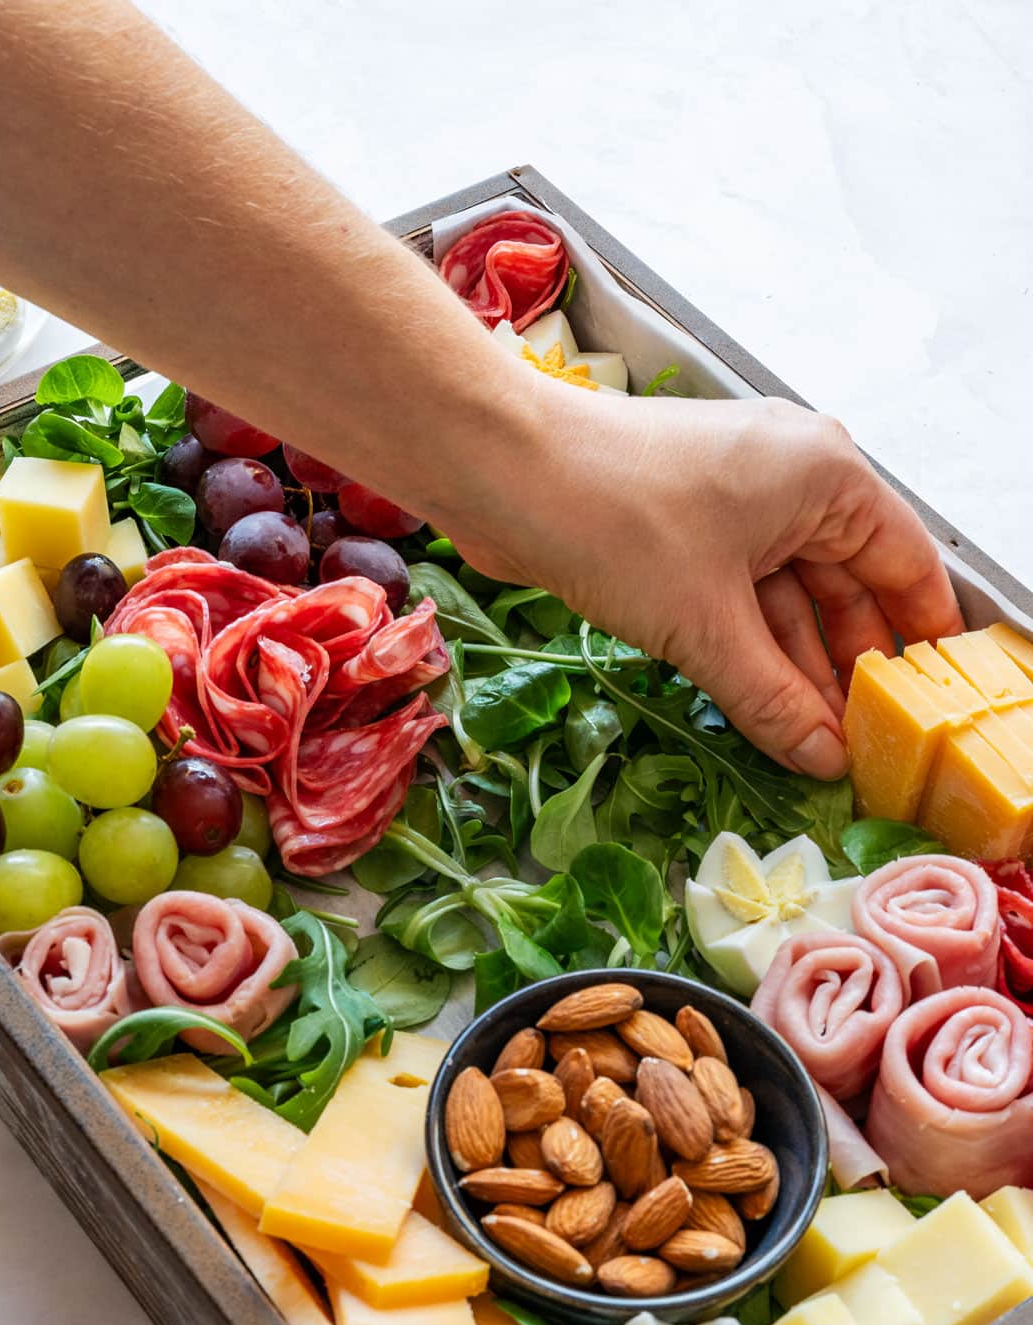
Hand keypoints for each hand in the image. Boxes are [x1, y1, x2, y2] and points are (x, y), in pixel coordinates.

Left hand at [450, 387, 962, 779]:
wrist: (500, 470)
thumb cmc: (611, 516)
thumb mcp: (705, 627)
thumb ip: (772, 699)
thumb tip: (823, 756)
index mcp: (824, 475)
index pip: (905, 563)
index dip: (917, 639)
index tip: (922, 705)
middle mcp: (790, 478)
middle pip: (846, 587)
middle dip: (847, 668)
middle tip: (857, 747)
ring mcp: (735, 501)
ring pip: (787, 598)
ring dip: (794, 669)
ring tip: (810, 746)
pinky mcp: (685, 526)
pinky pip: (737, 596)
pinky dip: (748, 649)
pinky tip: (758, 708)